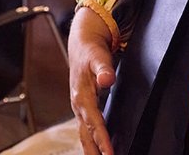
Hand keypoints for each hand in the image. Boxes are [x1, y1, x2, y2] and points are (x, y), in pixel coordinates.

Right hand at [69, 7, 115, 154]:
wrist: (81, 44)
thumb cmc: (91, 51)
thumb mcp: (98, 56)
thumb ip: (103, 69)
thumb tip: (107, 79)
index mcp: (82, 96)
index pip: (94, 123)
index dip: (102, 140)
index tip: (110, 154)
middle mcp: (78, 105)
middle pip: (86, 135)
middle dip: (95, 152)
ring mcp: (79, 108)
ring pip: (85, 135)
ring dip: (92, 150)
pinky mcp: (83, 108)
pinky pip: (87, 130)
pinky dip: (92, 142)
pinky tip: (100, 149)